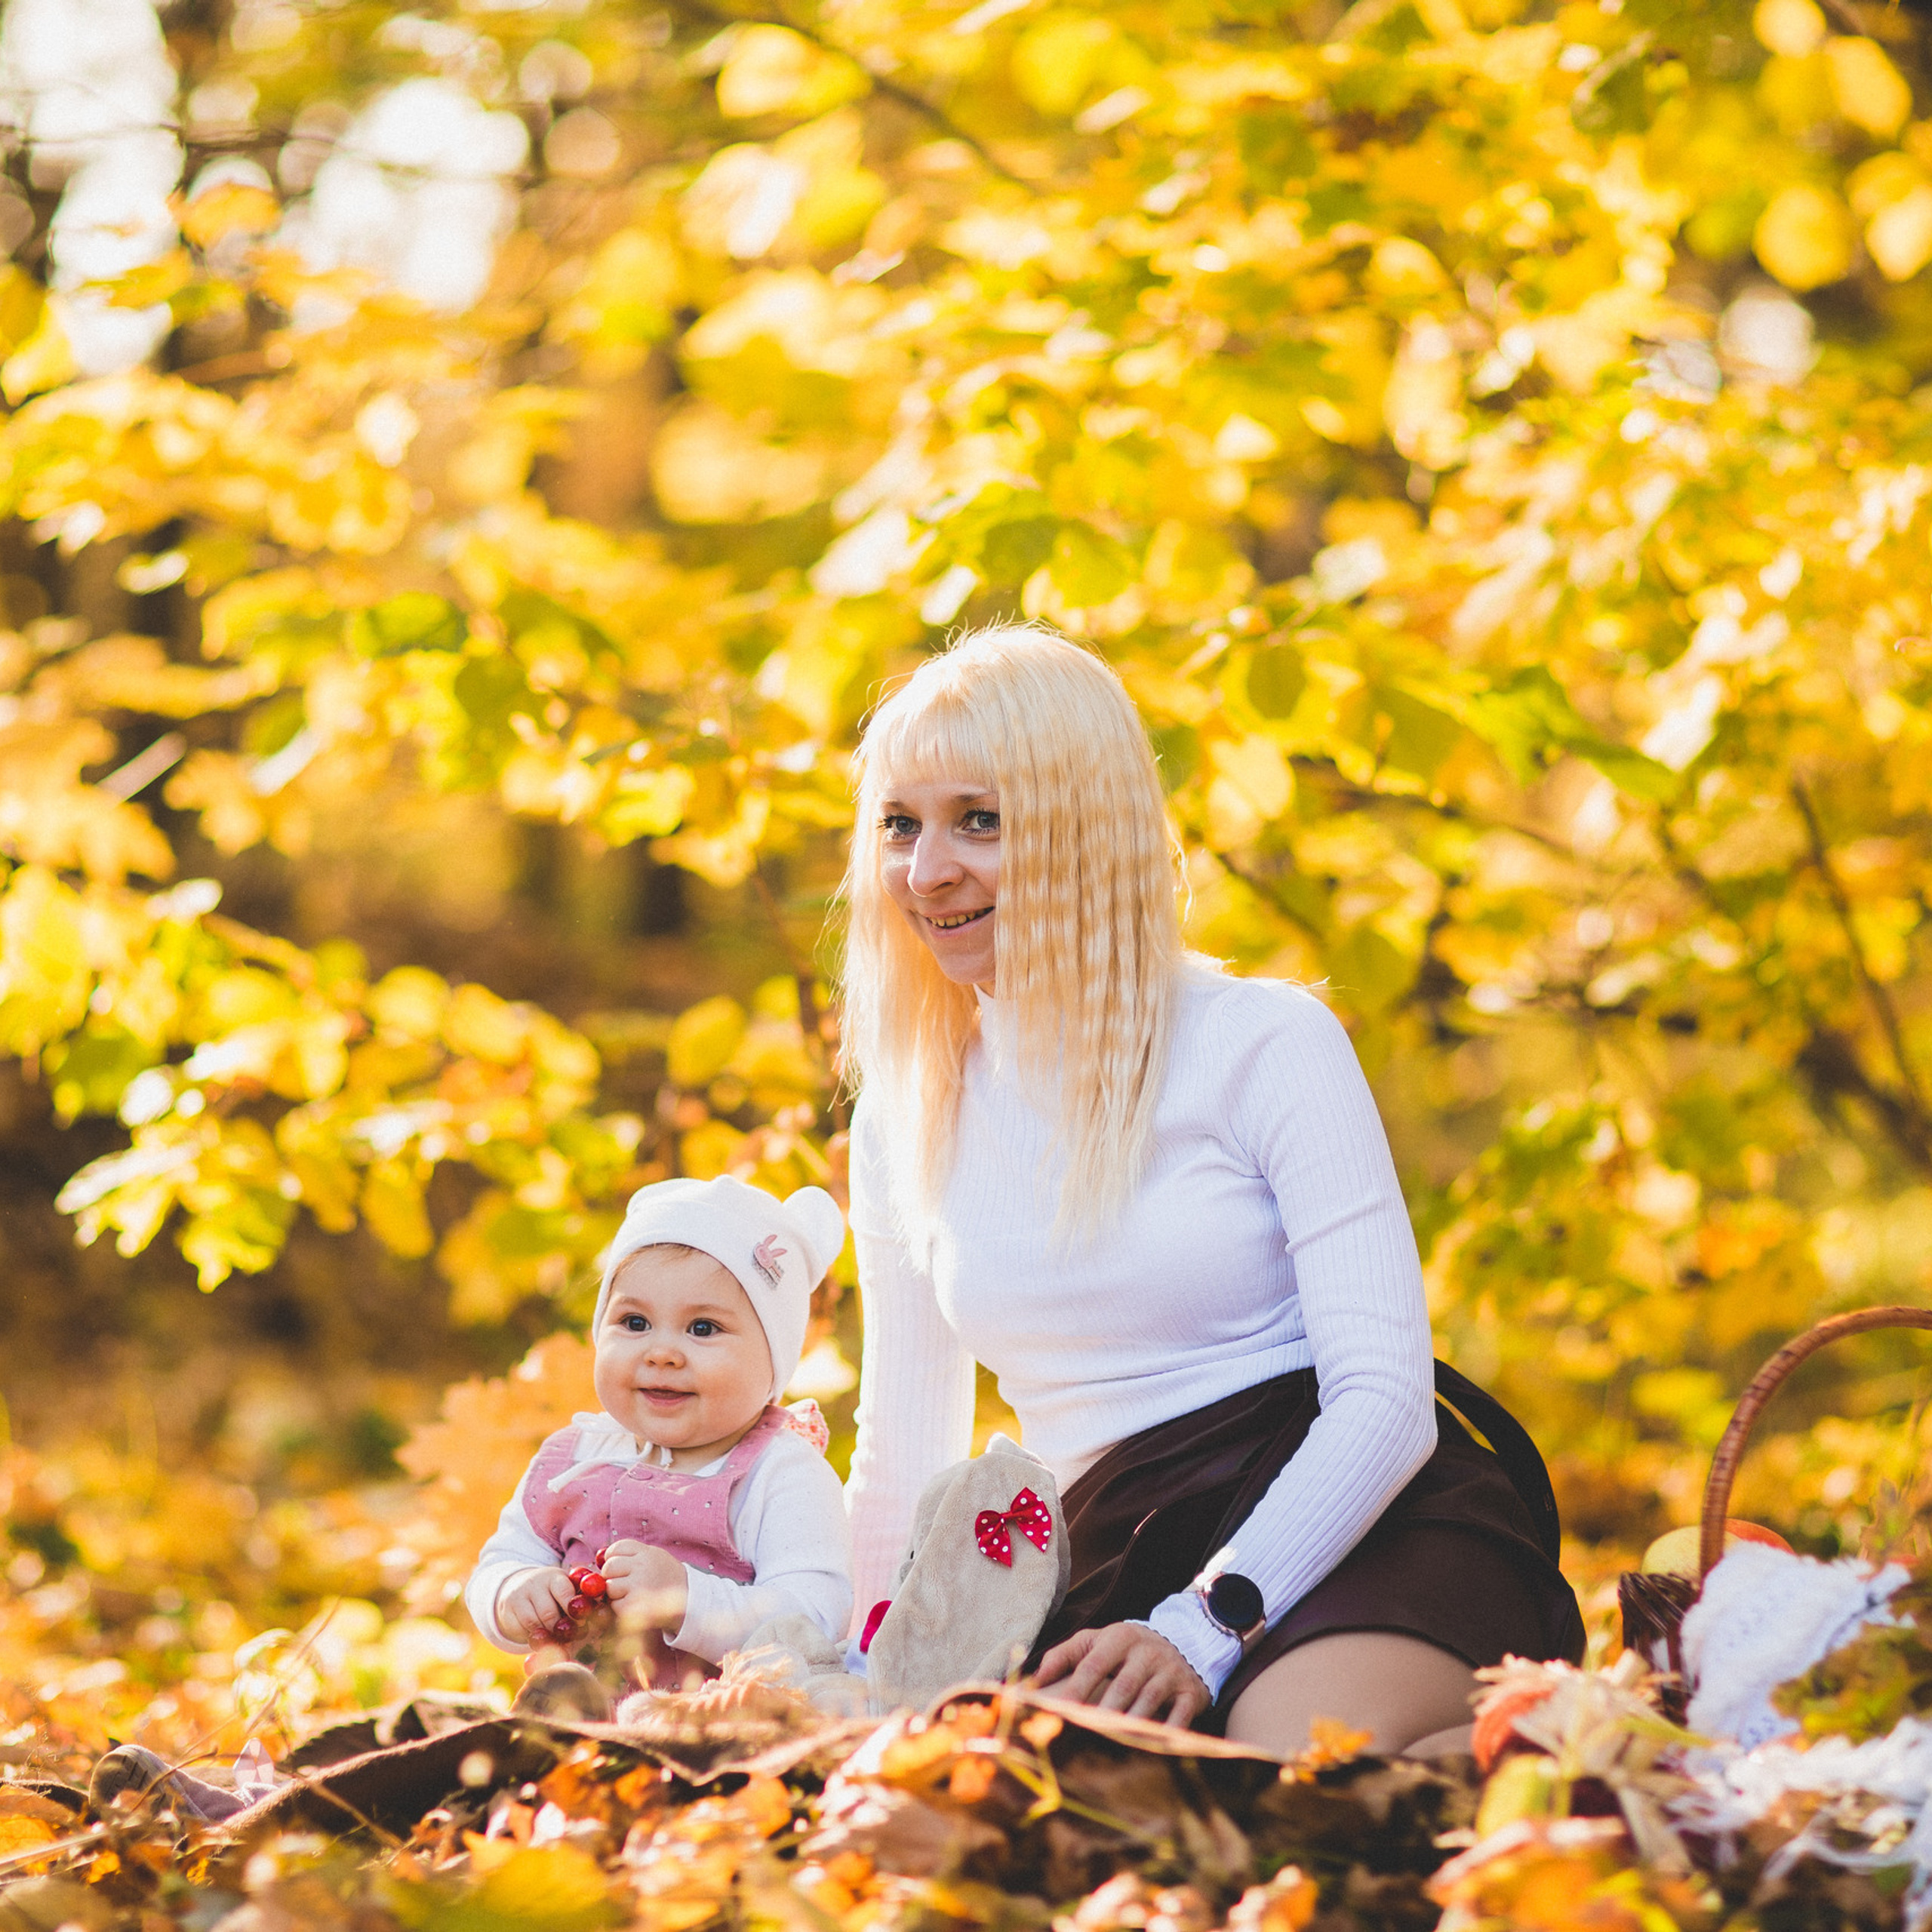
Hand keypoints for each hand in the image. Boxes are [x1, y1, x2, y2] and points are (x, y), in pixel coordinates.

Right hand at [497, 1567, 577, 1645]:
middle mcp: (534, 1583)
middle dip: (560, 1629)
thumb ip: (579, 1600)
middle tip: (569, 1639)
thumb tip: (600, 1616)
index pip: (565, 1592)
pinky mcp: (507, 1610)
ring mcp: (518, 1596)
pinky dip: (532, 1637)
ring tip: (556, 1640)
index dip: (574, 1611)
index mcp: (554, 1576)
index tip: (582, 1624)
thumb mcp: (563, 1589)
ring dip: (546, 1635)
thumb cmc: (550, 1593)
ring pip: (534, 1624)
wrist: (516, 1587)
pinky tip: (540, 1636)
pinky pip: (521, 1630)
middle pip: (549, 1613)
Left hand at [600, 1540, 688, 1631]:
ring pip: (610, 1587)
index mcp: (647, 1552)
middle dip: (610, 1576)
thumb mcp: (656, 1558)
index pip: (617, 1548)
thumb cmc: (668, 1578)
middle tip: (621, 1583)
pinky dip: (620, 1608)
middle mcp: (642, 1566)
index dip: (612, 1557)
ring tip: (629, 1595)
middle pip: (609, 1567)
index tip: (618, 1566)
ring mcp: (639, 1585)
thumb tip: (601, 1557)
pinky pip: (615, 1605)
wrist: (691, 1601)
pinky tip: (634, 1606)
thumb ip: (633, 1556)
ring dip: (615, 1594)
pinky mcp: (636, 1606)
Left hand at [1034, 1624, 1210, 1726]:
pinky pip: (1179, 1716)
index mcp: (1119, 1638)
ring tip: (1113, 1742)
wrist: (1185, 1641)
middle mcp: (1146, 1652)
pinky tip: (1153, 1746)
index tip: (1062, 1711)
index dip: (1077, 1689)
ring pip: (1148, 1702)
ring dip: (1131, 1724)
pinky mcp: (1190, 1692)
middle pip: (1122, 1687)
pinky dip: (1167, 1733)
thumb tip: (1032, 1681)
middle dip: (1104, 1712)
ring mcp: (1170, 1672)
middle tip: (1086, 1733)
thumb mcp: (1096, 1641)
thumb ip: (1063, 1656)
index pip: (1093, 1665)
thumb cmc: (1125, 1649)